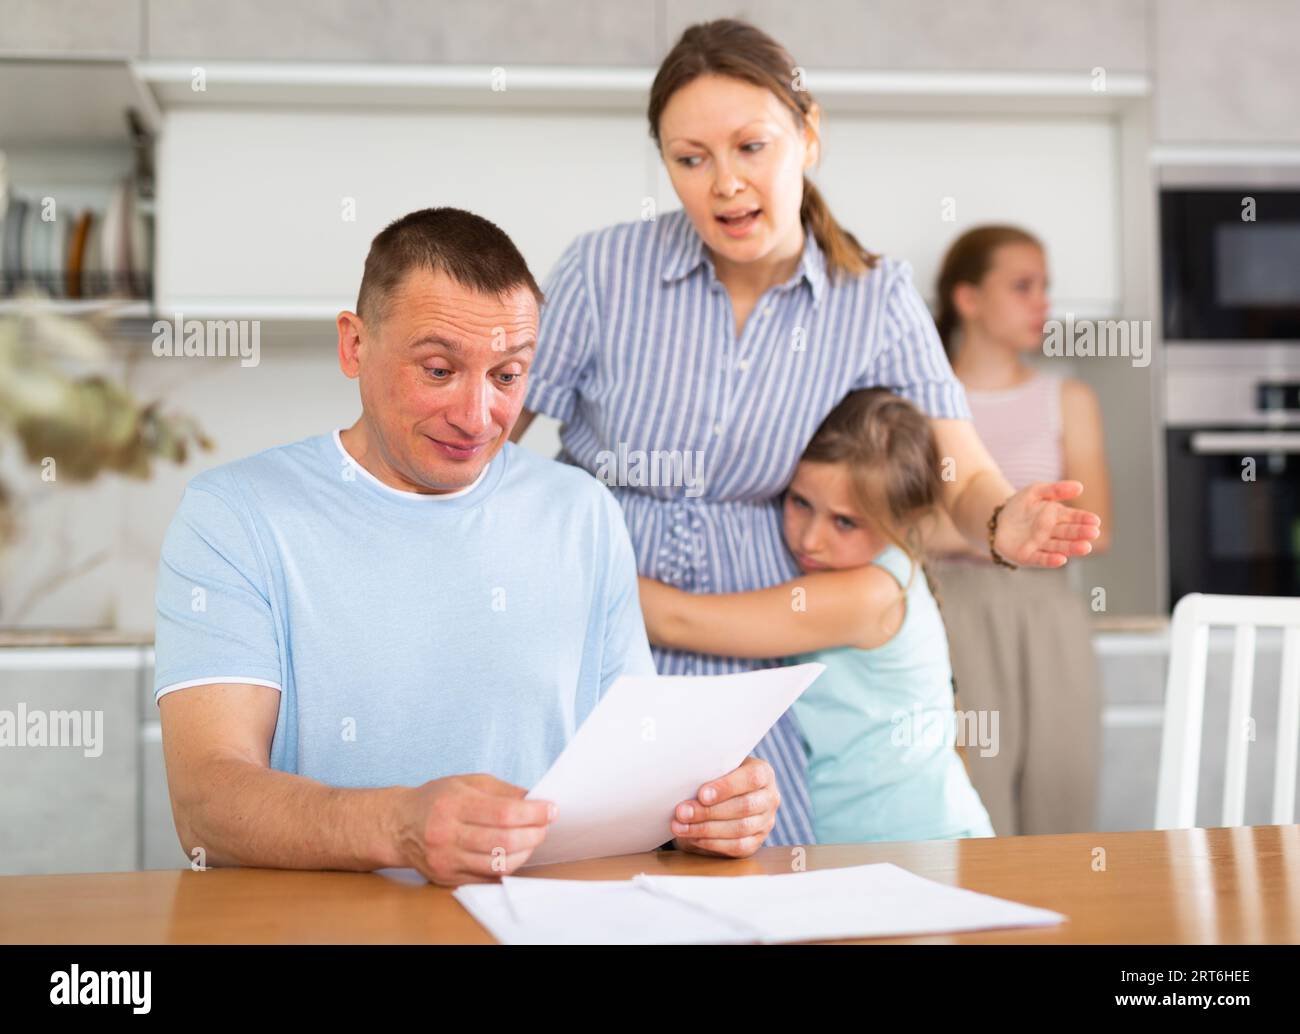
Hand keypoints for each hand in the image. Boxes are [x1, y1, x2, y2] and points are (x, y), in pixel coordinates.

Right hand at [393, 773, 554, 885]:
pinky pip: (487, 879)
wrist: (399, 825)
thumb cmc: (437, 799)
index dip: (533, 813)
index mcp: (453, 804)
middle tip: (545, 826)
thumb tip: (536, 800)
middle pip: (503, 842)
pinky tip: (514, 853)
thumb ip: (503, 791)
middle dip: (533, 834)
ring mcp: (446, 860)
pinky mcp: (447, 878)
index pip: (503, 813)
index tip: (551, 809)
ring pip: (498, 865)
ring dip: (524, 852)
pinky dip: (506, 867)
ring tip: (532, 839)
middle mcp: (447, 834)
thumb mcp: (468, 782)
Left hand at [670, 756, 778, 856]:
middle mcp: (769, 798)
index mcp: (763, 773)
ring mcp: (766, 822)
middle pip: (744, 806)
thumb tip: (685, 779)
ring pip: (740, 829)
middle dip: (709, 811)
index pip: (752, 778)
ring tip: (680, 826)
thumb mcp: (716, 769)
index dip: (727, 787)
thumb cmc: (716, 778)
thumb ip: (709, 772)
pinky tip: (693, 837)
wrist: (721, 798)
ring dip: (705, 829)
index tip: (702, 794)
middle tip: (682, 812)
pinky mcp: (756, 842)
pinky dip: (712, 843)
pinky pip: (737, 847)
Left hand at [993, 480, 1100, 567]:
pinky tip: (1061, 560)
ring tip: (1085, 547)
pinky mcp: (1028, 556)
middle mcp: (1052, 532)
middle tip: (1093, 533)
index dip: (1084, 519)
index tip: (1095, 521)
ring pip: (1059, 547)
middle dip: (1081, 533)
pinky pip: (1041, 559)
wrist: (997, 520)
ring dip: (1072, 548)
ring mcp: (1041, 545)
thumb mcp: (1035, 491)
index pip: (1074, 517)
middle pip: (1069, 533)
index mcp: (1057, 516)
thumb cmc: (1020, 505)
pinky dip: (1051, 560)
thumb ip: (1056, 489)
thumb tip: (1080, 486)